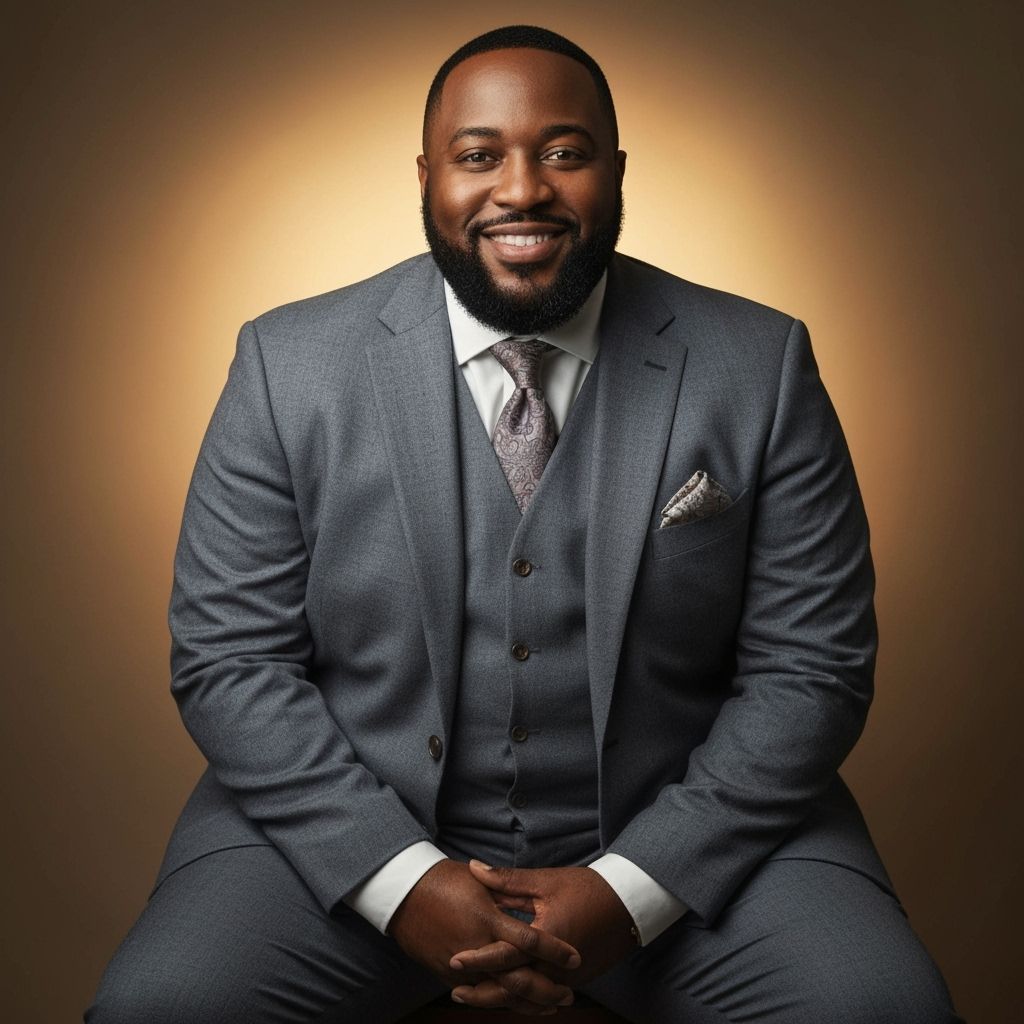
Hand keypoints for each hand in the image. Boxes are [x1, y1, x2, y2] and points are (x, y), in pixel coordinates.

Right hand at [388, 859, 580, 1013]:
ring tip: (549, 1005)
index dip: (554, 951)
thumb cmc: (442, 880)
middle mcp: (476, 948)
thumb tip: (529, 902)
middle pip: (518, 978)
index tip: (576, 958)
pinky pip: (480, 994)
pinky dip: (501, 1001)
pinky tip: (516, 1003)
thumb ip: (506, 892)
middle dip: (546, 990)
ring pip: (500, 993)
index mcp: (488, 920)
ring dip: (526, 1002)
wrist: (402, 893)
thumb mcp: (478, 882)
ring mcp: (460, 967)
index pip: (530, 941)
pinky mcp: (447, 975)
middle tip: (568, 996)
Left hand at [449, 861, 637, 1005]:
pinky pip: (542, 998)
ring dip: (500, 999)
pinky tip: (506, 996)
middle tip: (455, 988)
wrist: (627, 905)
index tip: (453, 958)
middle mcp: (557, 966)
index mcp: (548, 938)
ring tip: (474, 995)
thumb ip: (507, 880)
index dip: (478, 958)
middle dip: (483, 991)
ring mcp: (567, 979)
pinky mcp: (573, 982)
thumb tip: (473, 868)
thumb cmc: (586, 889)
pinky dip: (522, 1000)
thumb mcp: (545, 881)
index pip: (506, 954)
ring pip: (527, 999)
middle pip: (513, 988)